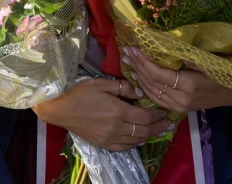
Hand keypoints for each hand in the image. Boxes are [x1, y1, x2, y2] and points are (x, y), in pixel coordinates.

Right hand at [34, 78, 173, 151]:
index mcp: (118, 111)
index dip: (157, 114)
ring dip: (150, 136)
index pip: (145, 116)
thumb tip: (140, 92)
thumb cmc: (80, 93)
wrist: (61, 110)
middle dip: (159, 127)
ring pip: (136, 140)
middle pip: (144, 130)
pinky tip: (140, 139)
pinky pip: (124, 147)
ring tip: (160, 132)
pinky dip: (135, 144)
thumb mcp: (101, 83)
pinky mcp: (103, 144)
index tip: (165, 111)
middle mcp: (116, 128)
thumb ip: (123, 87)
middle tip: (170, 124)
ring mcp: (110, 138)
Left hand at [124, 48, 231, 113]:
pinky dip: (144, 87)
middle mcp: (180, 99)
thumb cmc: (221, 73)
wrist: (230, 93)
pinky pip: (156, 99)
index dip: (144, 62)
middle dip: (137, 66)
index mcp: (188, 85)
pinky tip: (137, 77)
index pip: (158, 74)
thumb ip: (190, 58)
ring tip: (128, 61)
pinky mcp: (177, 108)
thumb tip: (171, 49)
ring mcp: (178, 106)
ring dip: (138, 76)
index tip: (134, 48)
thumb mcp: (208, 62)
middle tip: (126, 51)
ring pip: (151, 92)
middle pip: (152, 83)